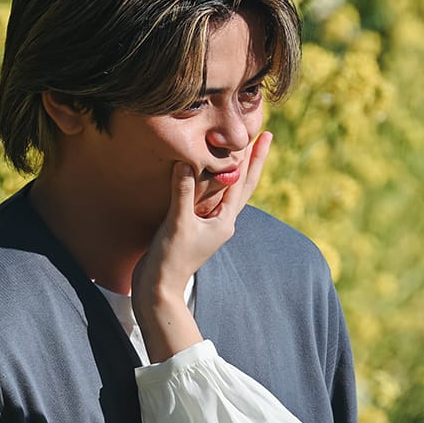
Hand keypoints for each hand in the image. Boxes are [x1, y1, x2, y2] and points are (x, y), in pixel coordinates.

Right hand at [133, 130, 273, 302]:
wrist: (158, 287)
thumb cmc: (171, 258)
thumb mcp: (178, 223)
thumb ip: (183, 192)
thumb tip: (185, 162)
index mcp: (225, 221)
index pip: (241, 182)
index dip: (251, 158)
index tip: (261, 135)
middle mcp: (222, 222)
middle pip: (243, 185)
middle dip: (253, 161)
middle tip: (264, 136)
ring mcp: (208, 225)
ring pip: (227, 190)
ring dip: (235, 169)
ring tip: (241, 148)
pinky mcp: (193, 226)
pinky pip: (208, 197)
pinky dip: (213, 181)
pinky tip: (209, 171)